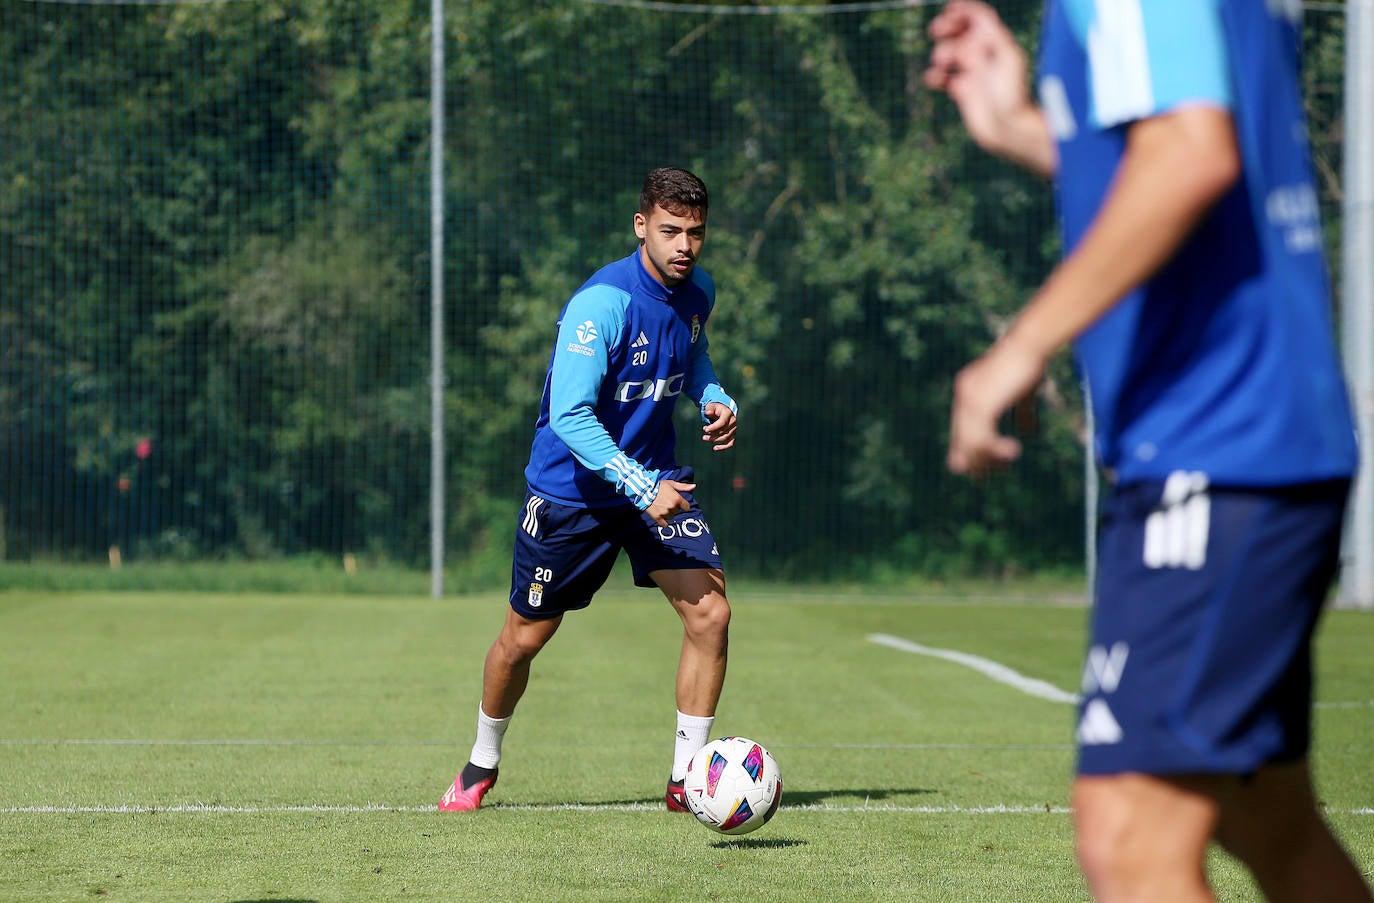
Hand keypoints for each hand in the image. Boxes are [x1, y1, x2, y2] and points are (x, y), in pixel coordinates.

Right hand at [645, 479, 694, 525]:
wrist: (644, 489)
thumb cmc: (659, 485)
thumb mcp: (671, 483)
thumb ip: (683, 486)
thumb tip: (694, 486)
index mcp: (677, 499)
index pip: (686, 507)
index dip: (683, 505)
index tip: (678, 503)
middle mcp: (672, 507)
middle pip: (677, 511)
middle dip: (674, 508)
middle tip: (667, 502)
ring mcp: (665, 513)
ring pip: (671, 517)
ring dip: (668, 514)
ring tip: (662, 508)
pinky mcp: (657, 517)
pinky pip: (664, 524)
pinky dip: (663, 522)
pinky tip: (661, 516)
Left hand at [701, 401, 736, 451]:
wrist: (723, 411)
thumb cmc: (715, 409)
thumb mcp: (711, 406)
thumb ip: (709, 409)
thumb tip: (708, 413)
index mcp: (728, 414)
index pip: (722, 423)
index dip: (713, 427)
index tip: (705, 429)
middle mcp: (733, 422)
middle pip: (723, 431)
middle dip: (712, 434)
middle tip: (704, 433)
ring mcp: (734, 429)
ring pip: (725, 438)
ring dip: (714, 440)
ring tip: (704, 438)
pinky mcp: (733, 435)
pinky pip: (730, 443)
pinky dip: (723, 447)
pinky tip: (715, 448)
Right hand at [924, 1, 1047, 170]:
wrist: (1009, 128)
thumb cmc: (1012, 94)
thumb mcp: (1007, 60)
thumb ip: (992, 38)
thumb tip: (971, 27)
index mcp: (996, 43)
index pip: (979, 18)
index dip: (964, 10)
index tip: (949, 9)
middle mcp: (984, 55)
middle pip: (961, 32)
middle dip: (947, 27)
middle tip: (935, 29)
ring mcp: (973, 73)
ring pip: (949, 53)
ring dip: (941, 52)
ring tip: (941, 62)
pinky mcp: (963, 91)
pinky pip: (943, 77)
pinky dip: (934, 75)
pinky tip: (934, 79)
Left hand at [947, 335, 1045, 476]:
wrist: (1030, 343)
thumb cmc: (1031, 362)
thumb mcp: (1023, 392)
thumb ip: (1020, 411)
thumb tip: (1027, 432)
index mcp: (969, 390)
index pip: (961, 427)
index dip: (967, 449)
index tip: (978, 467)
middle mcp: (964, 395)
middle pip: (962, 438)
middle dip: (974, 460)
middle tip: (987, 477)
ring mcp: (970, 400)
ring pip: (970, 442)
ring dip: (987, 459)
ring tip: (1002, 469)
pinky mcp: (982, 405)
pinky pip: (982, 438)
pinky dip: (994, 450)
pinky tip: (1012, 452)